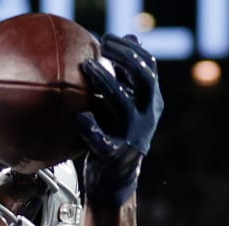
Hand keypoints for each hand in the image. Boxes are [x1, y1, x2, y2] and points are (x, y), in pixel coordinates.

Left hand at [74, 33, 163, 206]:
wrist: (114, 182)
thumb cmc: (114, 137)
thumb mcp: (123, 107)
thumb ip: (124, 79)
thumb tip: (128, 41)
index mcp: (149, 103)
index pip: (149, 68)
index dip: (132, 50)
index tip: (110, 38)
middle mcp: (146, 117)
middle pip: (145, 80)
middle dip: (125, 59)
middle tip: (103, 46)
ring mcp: (132, 136)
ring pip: (123, 104)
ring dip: (106, 81)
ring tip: (88, 66)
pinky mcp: (114, 155)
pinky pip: (102, 140)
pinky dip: (90, 127)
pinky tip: (78, 116)